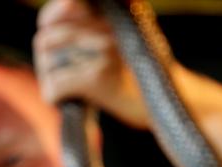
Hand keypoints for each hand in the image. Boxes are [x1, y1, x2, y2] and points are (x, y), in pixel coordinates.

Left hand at [33, 0, 149, 128]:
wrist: (176, 102)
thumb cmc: (150, 74)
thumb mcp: (134, 35)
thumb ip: (103, 22)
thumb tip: (66, 9)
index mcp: (113, 14)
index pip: (65, 6)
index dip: (51, 20)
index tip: (50, 37)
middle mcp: (108, 26)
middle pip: (48, 38)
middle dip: (46, 61)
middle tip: (57, 76)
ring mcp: (104, 50)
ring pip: (49, 62)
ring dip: (50, 80)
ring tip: (62, 90)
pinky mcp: (98, 76)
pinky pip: (56, 84)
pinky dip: (54, 96)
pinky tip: (63, 101)